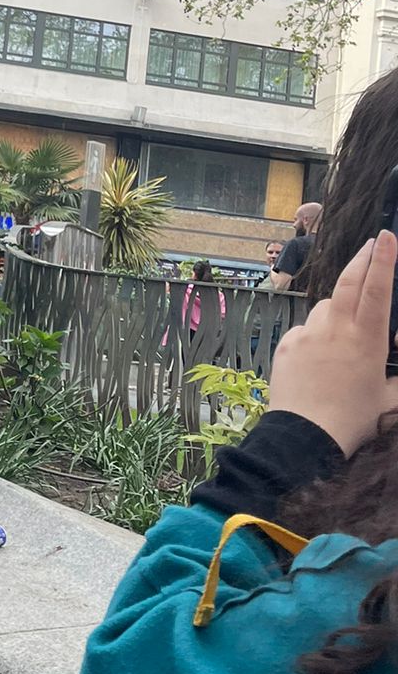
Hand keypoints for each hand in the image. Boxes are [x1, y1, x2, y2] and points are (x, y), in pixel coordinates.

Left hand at [267, 232, 397, 455]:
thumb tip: (397, 359)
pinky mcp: (287, 343)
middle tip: (371, 245)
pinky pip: (306, 330)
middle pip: (349, 282)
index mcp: (366, 340)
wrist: (304, 435)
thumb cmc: (353, 420)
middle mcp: (336, 330)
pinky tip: (319, 359)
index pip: (377, 290)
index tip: (386, 238)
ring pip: (326, 308)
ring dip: (338, 310)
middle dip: (362, 258)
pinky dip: (316, 335)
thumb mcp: (390, 398)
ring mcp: (308, 334)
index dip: (383, 260)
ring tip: (344, 337)